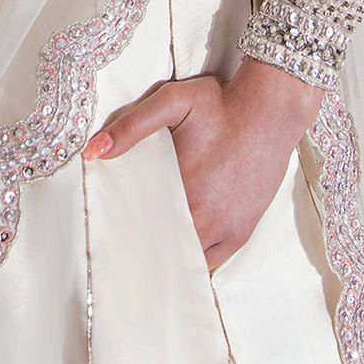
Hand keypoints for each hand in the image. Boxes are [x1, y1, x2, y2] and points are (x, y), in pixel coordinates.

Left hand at [81, 56, 323, 272]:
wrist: (271, 109)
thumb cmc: (220, 103)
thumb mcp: (172, 102)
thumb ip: (131, 127)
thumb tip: (93, 152)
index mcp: (182, 191)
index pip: (142, 230)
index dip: (124, 237)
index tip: (108, 241)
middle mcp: (205, 218)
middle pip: (163, 250)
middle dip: (143, 251)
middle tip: (121, 255)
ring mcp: (226, 229)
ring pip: (187, 260)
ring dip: (168, 258)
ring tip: (146, 260)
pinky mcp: (242, 231)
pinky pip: (212, 261)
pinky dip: (194, 261)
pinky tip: (178, 257)